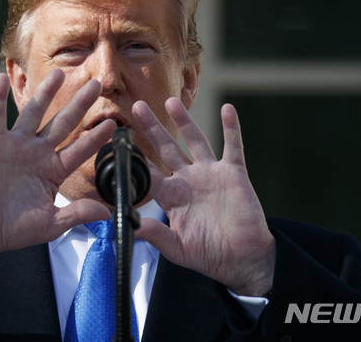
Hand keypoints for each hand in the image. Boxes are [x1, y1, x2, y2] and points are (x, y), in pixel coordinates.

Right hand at [0, 70, 113, 272]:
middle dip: (80, 104)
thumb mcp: (51, 225)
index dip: (96, 137)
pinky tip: (0, 79)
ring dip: (45, 93)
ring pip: (34, 113)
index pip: (80, 149)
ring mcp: (15, 146)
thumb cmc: (13, 228)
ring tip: (58, 73)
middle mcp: (37, 153)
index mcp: (52, 171)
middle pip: (63, 123)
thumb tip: (107, 214)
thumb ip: (77, 214)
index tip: (113, 125)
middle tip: (96, 85)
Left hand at [132, 98, 274, 296]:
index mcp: (172, 196)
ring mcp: (210, 174)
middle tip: (137, 106)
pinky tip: (227, 109)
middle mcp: (189, 180)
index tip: (118, 141)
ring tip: (171, 102)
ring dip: (184, 120)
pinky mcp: (233, 173)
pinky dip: (231, 127)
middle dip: (152, 128)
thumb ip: (155, 235)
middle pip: (166, 148)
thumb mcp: (176, 249)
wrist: (242, 259)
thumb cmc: (209, 255)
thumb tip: (130, 226)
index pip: (149, 172)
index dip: (134, 158)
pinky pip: (232, 146)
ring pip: (195, 140)